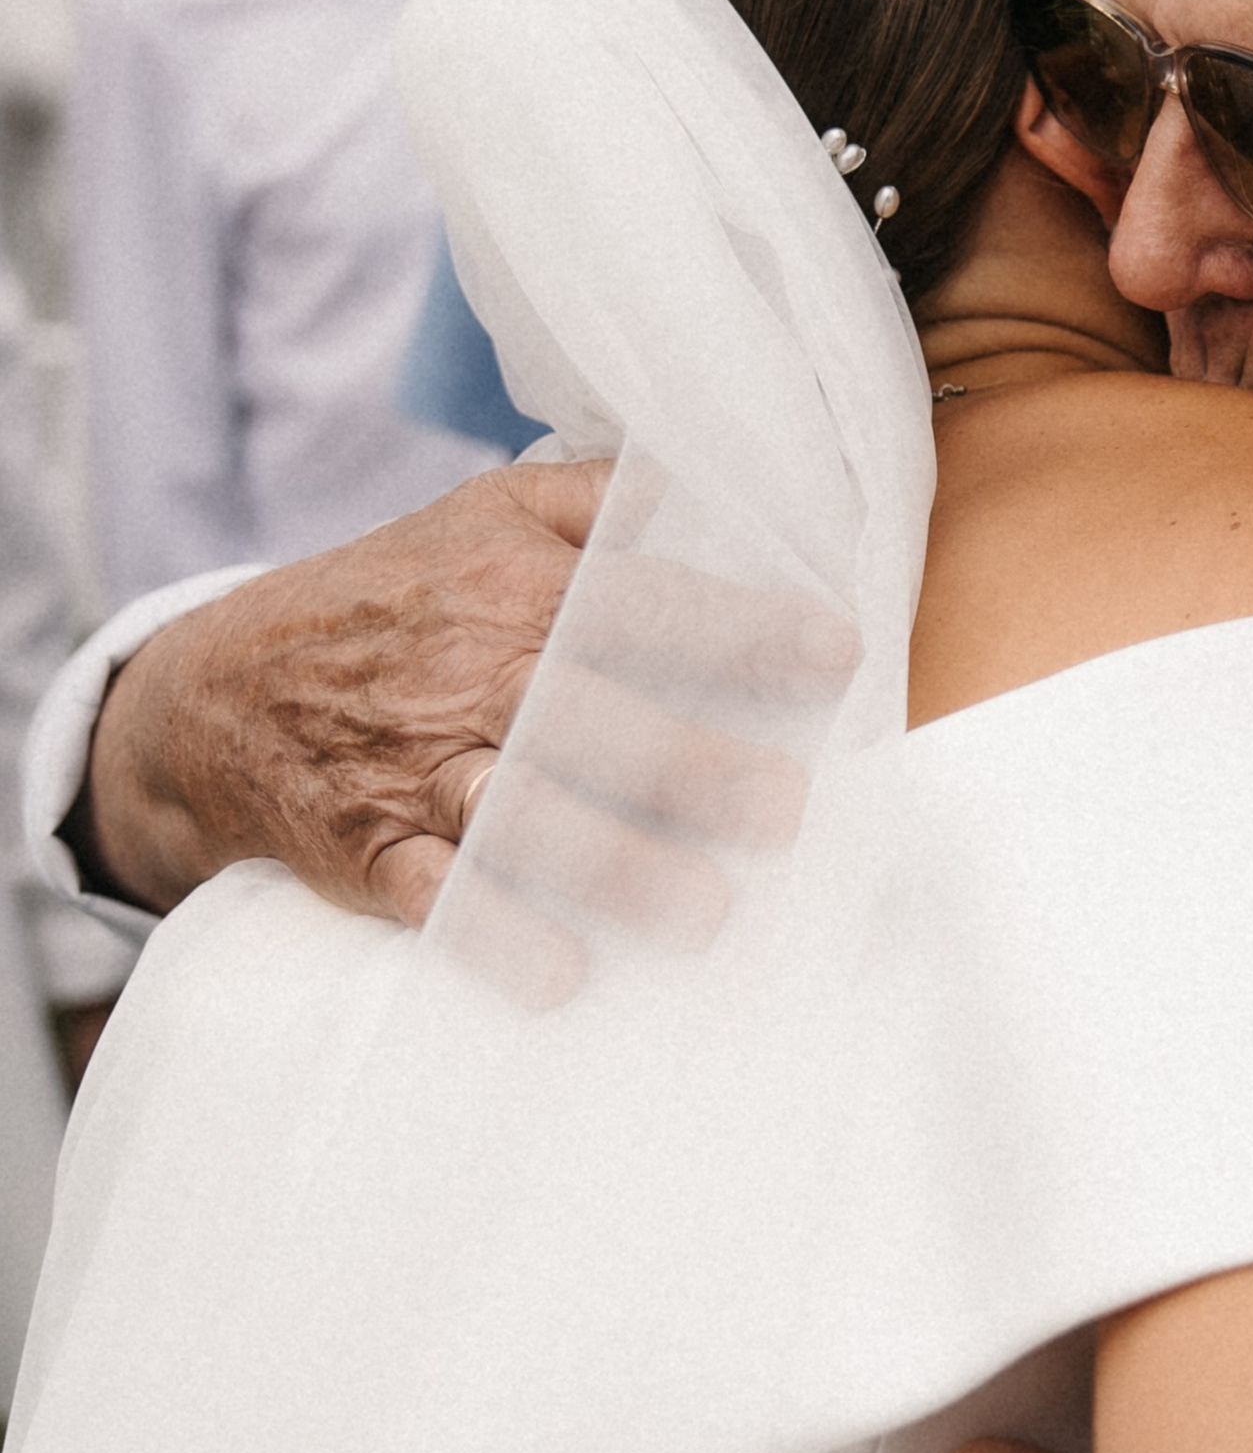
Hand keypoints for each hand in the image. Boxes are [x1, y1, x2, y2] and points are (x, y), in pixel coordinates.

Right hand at [77, 460, 854, 946]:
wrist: (218, 694)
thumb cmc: (392, 597)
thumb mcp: (485, 515)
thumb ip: (602, 499)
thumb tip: (717, 477)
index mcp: (516, 591)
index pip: (644, 604)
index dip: (741, 628)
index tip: (835, 655)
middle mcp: (475, 682)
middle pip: (592, 722)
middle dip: (688, 765)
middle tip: (782, 807)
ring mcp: (421, 774)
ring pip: (522, 819)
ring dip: (613, 866)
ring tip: (706, 911)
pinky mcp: (373, 854)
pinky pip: (433, 899)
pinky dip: (491, 936)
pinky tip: (559, 974)